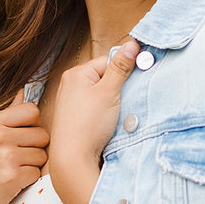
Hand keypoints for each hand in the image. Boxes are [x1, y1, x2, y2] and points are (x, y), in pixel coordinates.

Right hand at [0, 88, 49, 203]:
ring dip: (33, 164)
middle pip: (42, 134)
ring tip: (13, 170)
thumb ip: (4, 115)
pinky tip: (13, 182)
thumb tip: (22, 91)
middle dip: (35, 147)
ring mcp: (5, 156)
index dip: (33, 124)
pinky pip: (38, 173)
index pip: (32, 110)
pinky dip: (29, 179)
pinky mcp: (12, 177)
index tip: (23, 136)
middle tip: (18, 158)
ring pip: (42, 155)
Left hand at [48, 39, 139, 203]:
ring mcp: (72, 103)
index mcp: (76, 74)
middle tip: (125, 101)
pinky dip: (106, 115)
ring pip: (102, 96)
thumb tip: (133, 44)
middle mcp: (70, 86)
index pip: (108, 62)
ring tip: (115, 115)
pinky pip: (97, 110)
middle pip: (105, 79)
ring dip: (114, 103)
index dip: (123, 72)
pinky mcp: (76, 119)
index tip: (134, 82)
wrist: (73, 158)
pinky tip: (108, 124)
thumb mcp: (109, 92)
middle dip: (119, 89)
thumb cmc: (87, 125)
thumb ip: (121, 68)